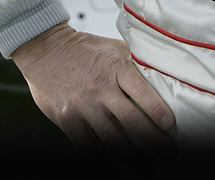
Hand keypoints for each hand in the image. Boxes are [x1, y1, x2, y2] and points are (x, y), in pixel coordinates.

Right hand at [10, 23, 177, 155]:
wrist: (44, 49)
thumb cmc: (82, 49)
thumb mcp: (112, 47)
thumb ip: (135, 60)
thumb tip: (162, 70)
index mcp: (115, 68)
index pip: (140, 90)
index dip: (156, 109)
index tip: (170, 125)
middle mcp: (100, 88)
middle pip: (130, 119)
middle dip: (152, 139)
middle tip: (168, 153)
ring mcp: (83, 106)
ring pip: (111, 137)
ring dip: (131, 157)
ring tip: (147, 169)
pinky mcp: (67, 120)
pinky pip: (86, 145)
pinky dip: (100, 159)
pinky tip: (113, 168)